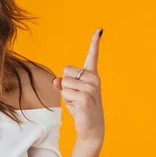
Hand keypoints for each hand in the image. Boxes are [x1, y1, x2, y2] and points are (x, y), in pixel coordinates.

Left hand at [52, 28, 104, 143]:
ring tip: (77, 102)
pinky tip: (77, 107)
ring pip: (63, 83)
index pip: (93, 56)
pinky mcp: (85, 97)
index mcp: (92, 75)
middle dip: (65, 84)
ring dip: (65, 94)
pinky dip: (67, 101)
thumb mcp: (70, 93)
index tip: (99, 30)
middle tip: (76, 96)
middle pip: (66, 71)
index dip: (95, 42)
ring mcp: (91, 88)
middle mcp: (94, 79)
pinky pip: (65, 93)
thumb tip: (56, 81)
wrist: (91, 127)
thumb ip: (63, 83)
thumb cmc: (80, 107)